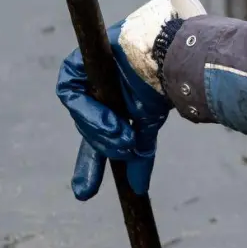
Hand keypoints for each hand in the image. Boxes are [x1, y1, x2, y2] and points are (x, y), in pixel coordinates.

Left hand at [55, 0, 205, 199]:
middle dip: (103, 143)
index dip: (89, 165)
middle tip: (125, 149)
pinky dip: (88, 111)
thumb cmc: (165, 84)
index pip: (95, 137)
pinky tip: (109, 122)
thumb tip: (137, 189)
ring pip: (79, 112)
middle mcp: (99, 91)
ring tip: (123, 136)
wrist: (176, 54)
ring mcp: (90, 74)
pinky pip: (70, 91)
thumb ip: (138, 153)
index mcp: (113, 106)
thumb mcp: (148, 126)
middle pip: (88, 126)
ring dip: (99, 129)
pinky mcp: (83, 59)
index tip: (84, 193)